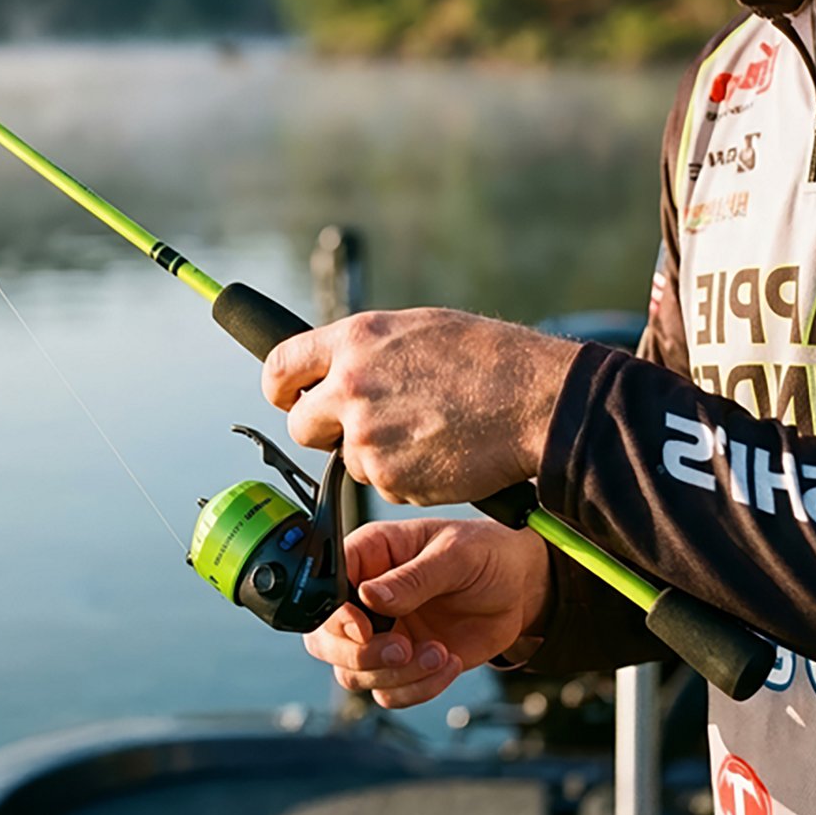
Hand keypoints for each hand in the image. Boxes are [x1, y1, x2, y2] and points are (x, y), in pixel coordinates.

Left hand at [261, 309, 579, 505]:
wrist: (536, 400)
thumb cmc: (487, 359)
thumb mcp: (417, 329)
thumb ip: (367, 350)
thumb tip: (335, 369)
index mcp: (355, 339)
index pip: (279, 364)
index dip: (279, 388)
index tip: (286, 398)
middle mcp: (351, 386)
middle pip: (301, 425)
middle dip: (324, 431)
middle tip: (364, 427)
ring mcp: (368, 435)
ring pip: (348, 459)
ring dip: (377, 455)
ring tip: (427, 431)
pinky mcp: (390, 478)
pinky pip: (383, 485)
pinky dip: (406, 477)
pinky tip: (441, 452)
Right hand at [305, 516, 552, 707]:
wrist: (520, 587)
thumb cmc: (484, 553)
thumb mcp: (454, 555)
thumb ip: (413, 577)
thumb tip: (370, 595)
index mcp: (369, 555)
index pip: (327, 588)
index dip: (335, 615)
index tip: (365, 628)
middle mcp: (366, 598)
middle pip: (325, 640)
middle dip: (360, 655)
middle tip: (403, 650)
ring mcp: (382, 633)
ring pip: (353, 674)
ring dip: (394, 676)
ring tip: (438, 655)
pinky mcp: (404, 663)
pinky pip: (389, 693)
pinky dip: (417, 689)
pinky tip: (448, 663)